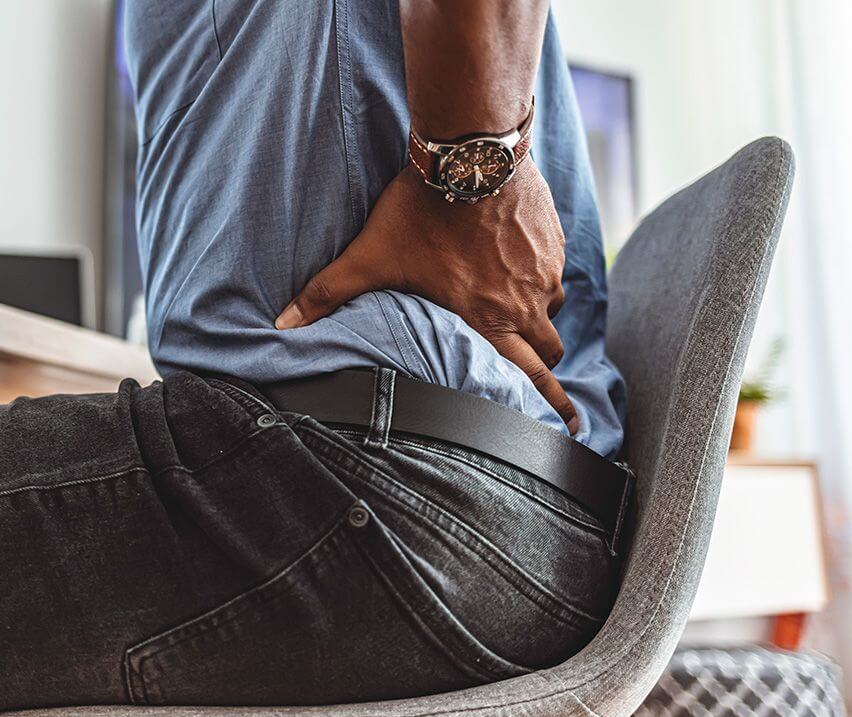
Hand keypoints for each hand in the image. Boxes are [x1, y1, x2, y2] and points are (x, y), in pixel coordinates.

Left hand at [275, 160, 577, 432]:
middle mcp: (523, 304)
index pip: (530, 377)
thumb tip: (281, 326)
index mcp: (486, 322)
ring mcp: (543, 271)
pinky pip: (554, 272)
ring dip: (539, 321)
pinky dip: (541, 279)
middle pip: (549, 354)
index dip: (551, 405)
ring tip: (521, 321)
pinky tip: (521, 270)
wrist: (469, 155)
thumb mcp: (369, 256)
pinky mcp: (552, 240)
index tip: (570, 427)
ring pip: (552, 311)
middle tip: (552, 393)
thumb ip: (326, 294)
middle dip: (548, 375)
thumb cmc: (420, 211)